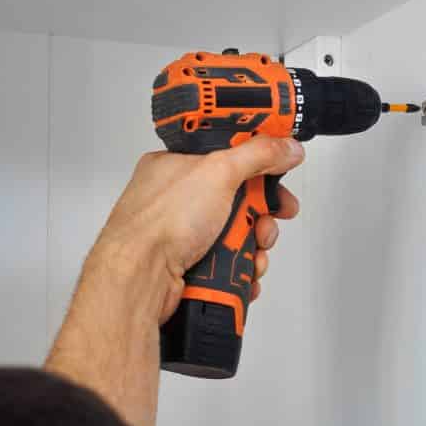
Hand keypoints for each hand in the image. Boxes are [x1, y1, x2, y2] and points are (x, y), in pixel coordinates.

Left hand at [90, 141, 304, 321]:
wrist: (140, 278)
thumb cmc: (159, 222)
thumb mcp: (218, 171)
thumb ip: (258, 154)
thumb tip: (284, 147)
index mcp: (177, 165)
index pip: (227, 154)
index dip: (258, 163)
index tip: (280, 170)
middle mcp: (178, 199)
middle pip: (238, 198)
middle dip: (262, 212)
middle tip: (271, 217)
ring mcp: (184, 234)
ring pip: (237, 234)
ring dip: (255, 244)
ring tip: (254, 249)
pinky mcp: (191, 266)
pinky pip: (229, 263)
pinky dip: (243, 269)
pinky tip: (245, 270)